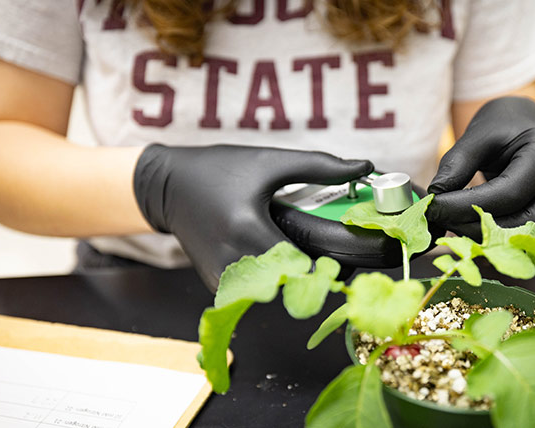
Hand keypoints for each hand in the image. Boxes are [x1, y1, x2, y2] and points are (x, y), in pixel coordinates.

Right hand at [133, 144, 372, 291]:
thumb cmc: (221, 170)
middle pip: (299, 280)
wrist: (170, 187)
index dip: (340, 260)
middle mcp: (235, 262)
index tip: (359, 251)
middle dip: (324, 266)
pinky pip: (262, 289)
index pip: (310, 265)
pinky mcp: (219, 286)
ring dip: (300, 273)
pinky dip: (277, 275)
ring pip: (282, 289)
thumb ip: (320, 167)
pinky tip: (279, 252)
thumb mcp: (270, 163)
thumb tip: (365, 167)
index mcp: (249, 231)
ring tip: (307, 247)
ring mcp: (225, 279)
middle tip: (341, 249)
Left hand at [427, 97, 534, 243]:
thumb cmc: (504, 124)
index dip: (468, 206)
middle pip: (524, 223)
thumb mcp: (478, 134)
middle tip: (442, 222)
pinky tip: (471, 231)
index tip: (434, 208)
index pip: (509, 193)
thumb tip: (435, 198)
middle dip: (478, 228)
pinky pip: (528, 239)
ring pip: (527, 239)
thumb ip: (456, 164)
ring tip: (453, 226)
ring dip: (487, 240)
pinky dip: (498, 241)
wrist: (529, 124)